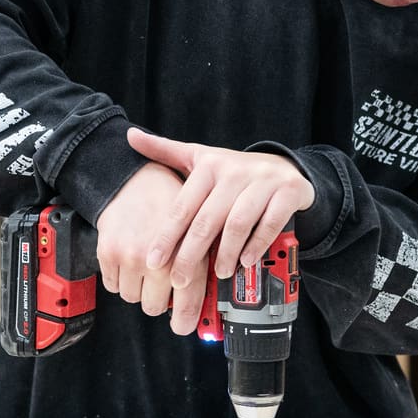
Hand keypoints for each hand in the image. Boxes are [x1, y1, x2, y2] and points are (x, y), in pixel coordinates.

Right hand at [91, 161, 188, 319]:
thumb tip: (205, 301)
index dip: (185, 320)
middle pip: (154, 307)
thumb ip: (201, 263)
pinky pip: (112, 286)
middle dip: (157, 298)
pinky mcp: (109, 254)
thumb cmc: (168, 202)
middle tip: (158, 282)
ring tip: (143, 266)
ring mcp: (132, 258)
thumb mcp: (197, 230)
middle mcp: (160, 260)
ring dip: (137, 287)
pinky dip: (119, 277)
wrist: (135, 179)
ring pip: (131, 298)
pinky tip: (127, 259)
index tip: (182, 326)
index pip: (187, 303)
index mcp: (186, 254)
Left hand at [127, 130, 314, 336]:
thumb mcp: (200, 157)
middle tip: (179, 281)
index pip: (182, 206)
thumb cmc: (233, 170)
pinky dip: (257, 245)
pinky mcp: (287, 193)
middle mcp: (234, 171)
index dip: (166, 236)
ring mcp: (263, 182)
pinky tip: (246, 261)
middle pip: (207, 220)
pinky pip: (270, 223)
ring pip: (238, 223)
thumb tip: (129, 136)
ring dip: (226, 253)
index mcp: (209, 165)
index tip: (152, 261)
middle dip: (190, 254)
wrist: (285, 166)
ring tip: (219, 273)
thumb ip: (165, 150)